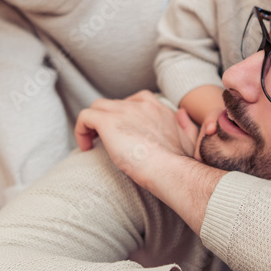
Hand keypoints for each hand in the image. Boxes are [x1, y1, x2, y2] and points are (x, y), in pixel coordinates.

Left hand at [74, 91, 198, 188]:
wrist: (171, 169)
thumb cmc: (180, 162)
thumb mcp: (190, 139)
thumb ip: (186, 124)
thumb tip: (181, 113)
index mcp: (156, 107)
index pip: (135, 101)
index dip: (125, 115)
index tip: (124, 134)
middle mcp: (139, 104)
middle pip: (114, 103)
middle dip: (108, 120)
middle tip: (106, 141)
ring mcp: (122, 110)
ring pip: (97, 106)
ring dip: (92, 123)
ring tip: (92, 143)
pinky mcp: (107, 122)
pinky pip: (84, 116)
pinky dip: (80, 130)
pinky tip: (86, 147)